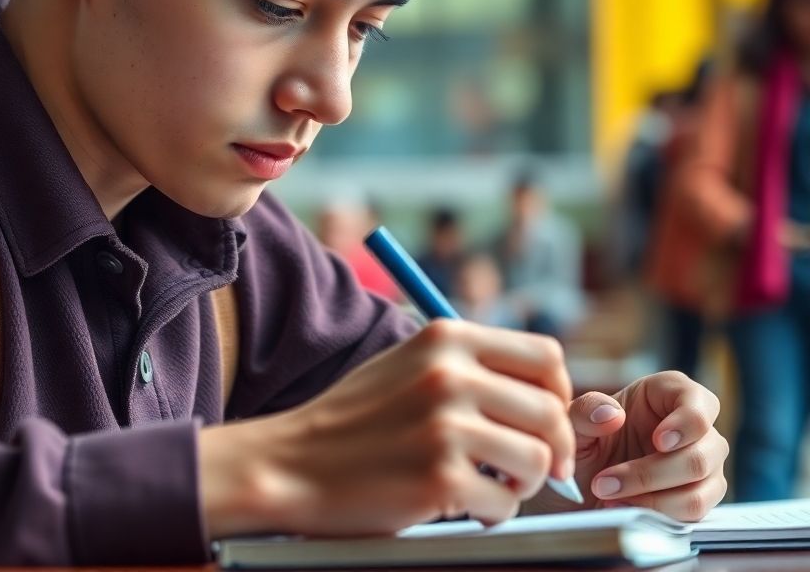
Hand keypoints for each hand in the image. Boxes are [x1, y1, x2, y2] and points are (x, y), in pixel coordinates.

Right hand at [199, 321, 575, 538]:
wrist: (293, 462)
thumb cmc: (358, 417)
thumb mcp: (411, 365)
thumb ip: (472, 369)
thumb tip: (552, 399)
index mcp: (446, 337)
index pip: (546, 356)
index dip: (557, 393)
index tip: (546, 421)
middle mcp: (450, 374)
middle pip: (551, 411)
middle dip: (555, 448)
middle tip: (538, 469)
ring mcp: (445, 426)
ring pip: (538, 461)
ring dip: (521, 484)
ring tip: (488, 485)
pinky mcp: (439, 478)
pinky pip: (505, 505)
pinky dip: (491, 514)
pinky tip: (460, 505)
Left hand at [544, 372, 727, 520]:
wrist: (575, 487)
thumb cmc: (581, 443)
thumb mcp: (572, 421)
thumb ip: (586, 410)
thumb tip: (614, 414)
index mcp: (666, 395)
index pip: (700, 402)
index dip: (687, 423)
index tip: (659, 441)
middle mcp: (692, 429)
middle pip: (704, 453)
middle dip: (653, 473)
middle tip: (606, 482)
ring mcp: (701, 466)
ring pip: (701, 488)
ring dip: (653, 498)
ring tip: (609, 497)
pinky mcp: (698, 499)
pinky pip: (695, 513)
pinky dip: (658, 514)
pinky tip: (623, 508)